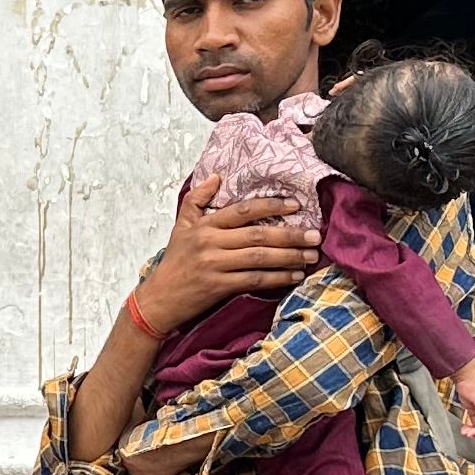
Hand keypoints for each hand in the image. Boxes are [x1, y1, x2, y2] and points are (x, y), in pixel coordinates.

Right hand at [136, 193, 317, 338]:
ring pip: (259, 258)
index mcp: (204, 225)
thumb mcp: (181, 226)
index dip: (271, 206)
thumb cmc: (175, 262)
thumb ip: (197, 199)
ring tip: (311, 255)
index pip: (242, 210)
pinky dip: (277, 278)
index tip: (296, 205)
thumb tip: (216, 176)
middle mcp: (210, 242)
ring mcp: (214, 265)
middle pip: (257, 235)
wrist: (159, 299)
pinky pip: (254, 280)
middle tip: (314, 235)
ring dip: (289, 257)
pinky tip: (294, 276)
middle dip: (290, 234)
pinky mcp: (218, 286)